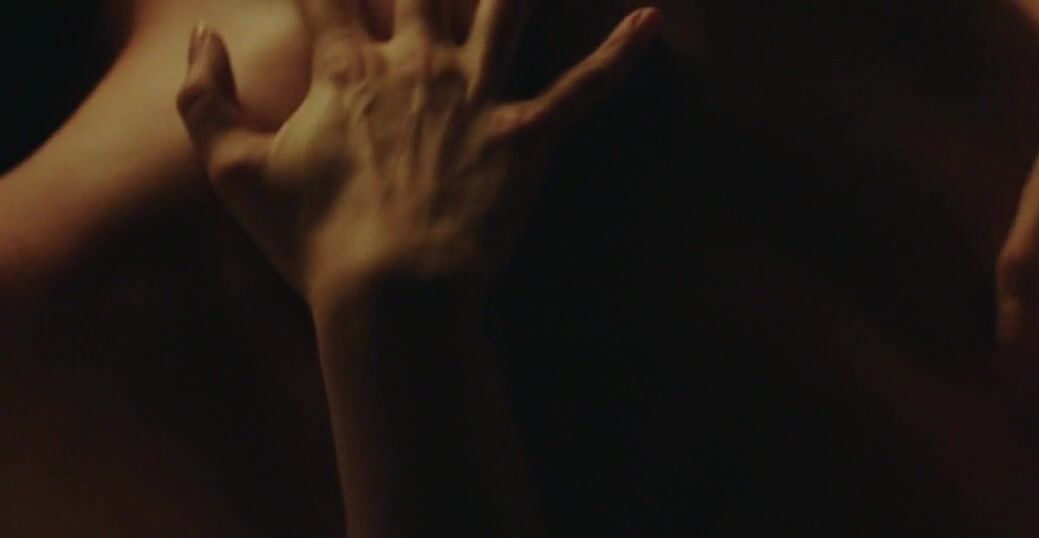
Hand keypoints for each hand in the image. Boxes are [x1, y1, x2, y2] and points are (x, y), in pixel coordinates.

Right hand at [177, 0, 661, 308]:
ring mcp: (475, 95)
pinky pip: (584, 87)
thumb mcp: (233, 171)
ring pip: (503, 9)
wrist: (394, 294)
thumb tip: (200, 35)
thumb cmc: (313, 241)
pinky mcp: (526, 135)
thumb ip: (203, 97)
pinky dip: (620, 53)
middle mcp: (415, 65)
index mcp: (347, 71)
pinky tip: (654, 19)